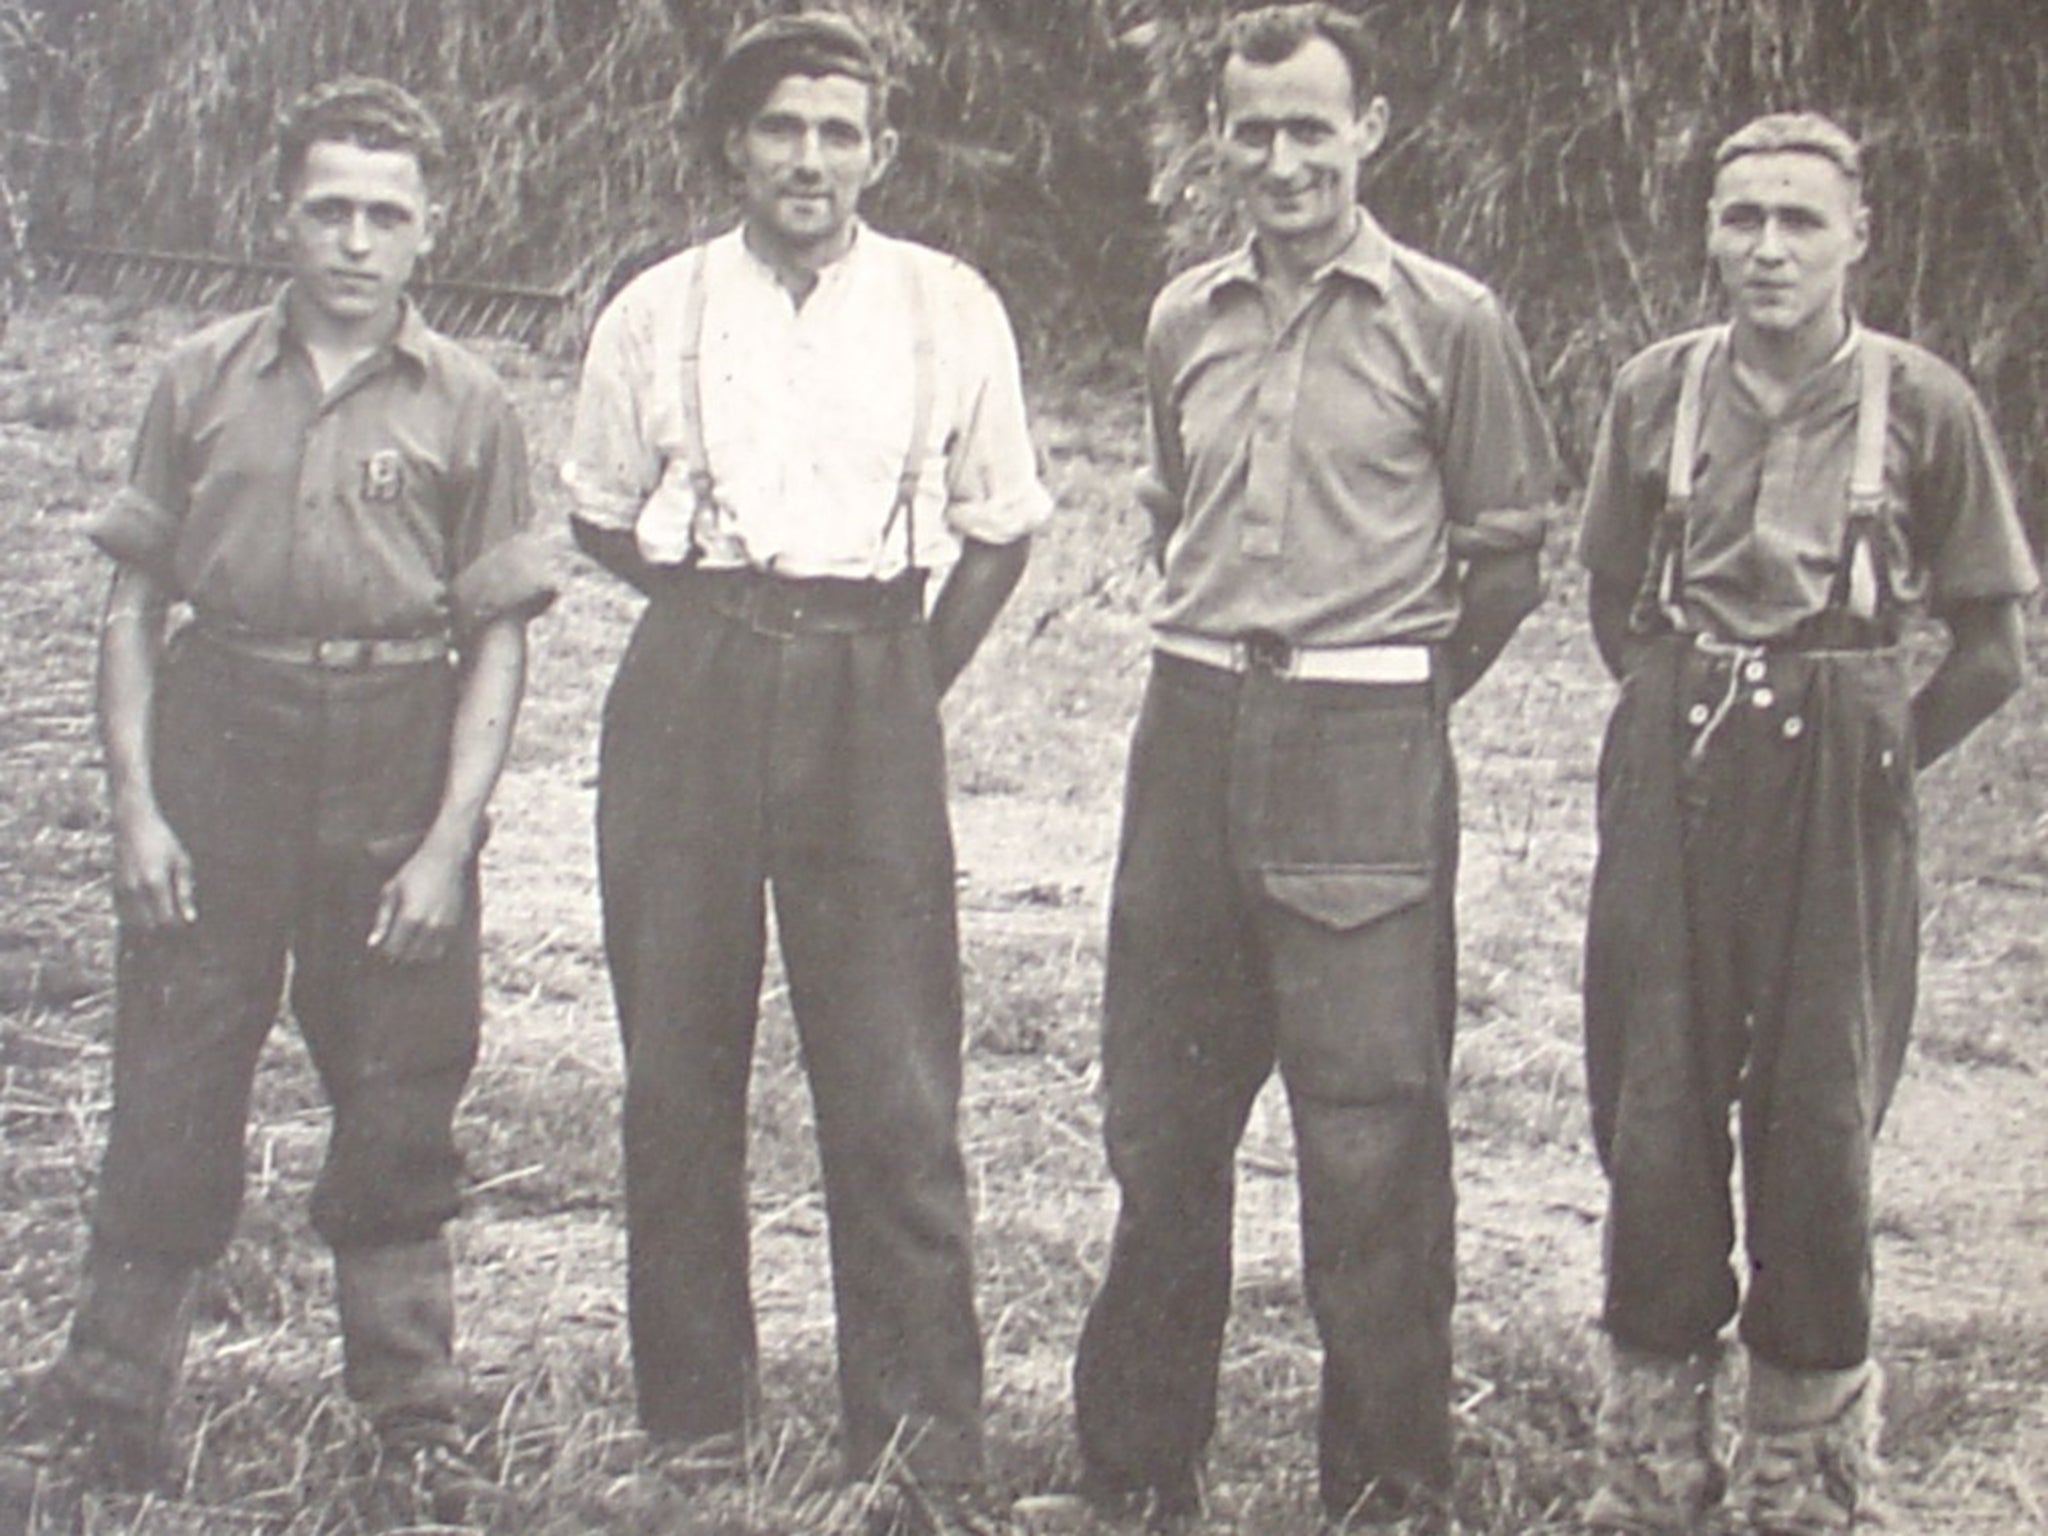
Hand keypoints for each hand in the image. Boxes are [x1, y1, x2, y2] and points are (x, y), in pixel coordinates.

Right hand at [113, 802, 196, 930]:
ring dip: (149, 925)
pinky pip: (125, 914)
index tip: (186, 922)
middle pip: (149, 927)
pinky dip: (138, 917)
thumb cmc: (162, 840)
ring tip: (164, 914)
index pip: (165, 920)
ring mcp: (121, 889)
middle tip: (176, 920)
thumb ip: (185, 891)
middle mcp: (134, 889)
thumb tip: (190, 919)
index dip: (177, 927)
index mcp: (154, 882)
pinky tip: (150, 908)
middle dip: (163, 929)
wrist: (132, 824)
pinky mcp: (114, 888)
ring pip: (134, 924)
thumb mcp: (181, 862)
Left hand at [367, 841, 467, 963]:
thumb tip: (372, 943)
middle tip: (393, 942)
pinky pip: (440, 948)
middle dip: (399, 953)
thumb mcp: (391, 891)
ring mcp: (444, 927)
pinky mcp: (455, 925)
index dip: (384, 949)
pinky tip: (422, 936)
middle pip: (410, 956)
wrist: (447, 860)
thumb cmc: (415, 872)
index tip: (382, 942)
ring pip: (427, 956)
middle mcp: (429, 926)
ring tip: (408, 942)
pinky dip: (429, 949)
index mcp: (410, 918)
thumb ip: (382, 919)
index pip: (393, 949)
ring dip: (415, 953)